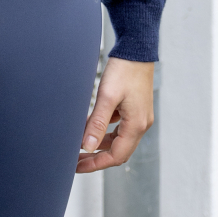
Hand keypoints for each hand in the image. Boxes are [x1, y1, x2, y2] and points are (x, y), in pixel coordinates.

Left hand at [76, 56, 154, 172]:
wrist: (137, 50)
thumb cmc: (123, 70)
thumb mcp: (107, 96)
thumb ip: (97, 122)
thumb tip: (88, 146)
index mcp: (136, 125)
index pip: (116, 156)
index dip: (96, 164)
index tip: (78, 167)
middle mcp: (141, 124)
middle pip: (118, 151)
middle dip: (97, 157)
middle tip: (76, 160)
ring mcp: (139, 117)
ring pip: (118, 139)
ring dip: (100, 144)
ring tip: (80, 145)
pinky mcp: (134, 108)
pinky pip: (119, 127)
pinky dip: (105, 131)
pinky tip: (91, 126)